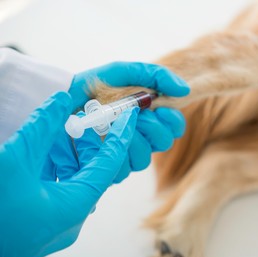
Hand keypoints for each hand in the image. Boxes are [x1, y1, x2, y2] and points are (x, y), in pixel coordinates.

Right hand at [0, 92, 138, 256]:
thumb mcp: (14, 159)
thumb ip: (42, 126)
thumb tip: (63, 99)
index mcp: (75, 206)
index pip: (110, 162)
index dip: (121, 135)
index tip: (130, 115)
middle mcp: (72, 219)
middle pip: (91, 171)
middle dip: (85, 142)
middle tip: (80, 119)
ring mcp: (57, 224)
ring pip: (73, 181)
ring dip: (65, 155)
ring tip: (55, 133)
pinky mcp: (42, 225)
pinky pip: (58, 192)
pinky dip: (53, 170)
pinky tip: (41, 154)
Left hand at [45, 62, 189, 181]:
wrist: (61, 99)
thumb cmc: (93, 85)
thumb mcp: (124, 73)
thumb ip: (155, 76)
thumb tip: (185, 90)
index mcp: (149, 117)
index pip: (175, 127)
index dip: (173, 120)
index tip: (159, 108)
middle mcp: (141, 138)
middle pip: (164, 144)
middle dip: (151, 128)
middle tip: (134, 114)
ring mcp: (125, 155)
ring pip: (143, 160)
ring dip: (129, 141)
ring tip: (110, 126)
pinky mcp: (108, 169)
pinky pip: (121, 171)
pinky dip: (111, 155)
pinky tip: (98, 141)